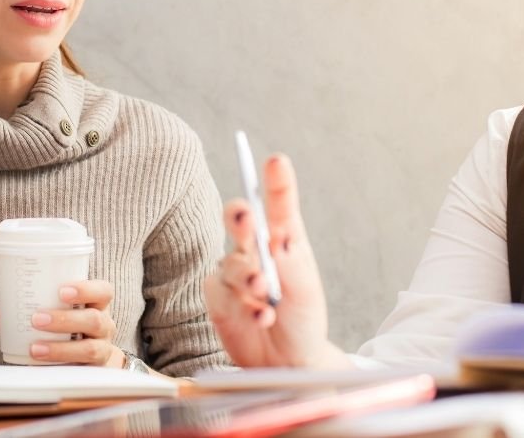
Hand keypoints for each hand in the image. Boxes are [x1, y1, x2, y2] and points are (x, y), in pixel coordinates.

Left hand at [0, 279, 124, 367]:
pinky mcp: (95, 372)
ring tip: (35, 347)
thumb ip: (19, 314)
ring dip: (61, 348)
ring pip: (91, 349)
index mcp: (96, 305)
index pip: (103, 292)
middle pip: (95, 320)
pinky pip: (84, 372)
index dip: (87, 289)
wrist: (84, 362)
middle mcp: (104, 326)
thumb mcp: (48, 315)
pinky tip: (40, 365)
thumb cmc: (64, 330)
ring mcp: (103, 350)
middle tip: (37, 319)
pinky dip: (61, 366)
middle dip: (66, 320)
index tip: (62, 291)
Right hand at [204, 153, 350, 368]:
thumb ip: (291, 265)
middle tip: (247, 220)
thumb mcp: (306, 291)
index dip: (277, 182)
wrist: (287, 361)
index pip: (280, 206)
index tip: (276, 162)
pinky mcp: (217, 297)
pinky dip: (243, 306)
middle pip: (239, 220)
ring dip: (248, 278)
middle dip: (240, 217)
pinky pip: (222, 294)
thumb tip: (277, 239)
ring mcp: (233, 272)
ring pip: (231, 263)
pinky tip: (261, 317)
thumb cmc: (301, 319)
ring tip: (264, 294)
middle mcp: (255, 249)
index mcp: (284, 239)